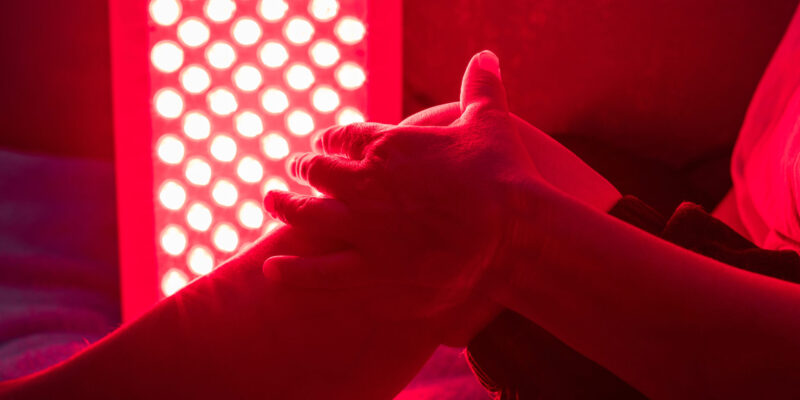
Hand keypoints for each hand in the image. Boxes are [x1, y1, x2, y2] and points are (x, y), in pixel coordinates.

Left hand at [262, 51, 534, 340]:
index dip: (329, 141)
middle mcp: (365, 184)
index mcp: (387, 146)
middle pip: (317, 172)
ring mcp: (362, 227)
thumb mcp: (489, 121)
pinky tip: (272, 269)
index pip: (343, 138)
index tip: (321, 144)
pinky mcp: (369, 268)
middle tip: (291, 170)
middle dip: (302, 169)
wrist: (511, 231)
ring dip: (285, 207)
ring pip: (307, 215)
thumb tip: (486, 55)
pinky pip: (318, 271)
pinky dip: (292, 270)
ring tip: (271, 202)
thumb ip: (480, 88)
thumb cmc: (501, 174)